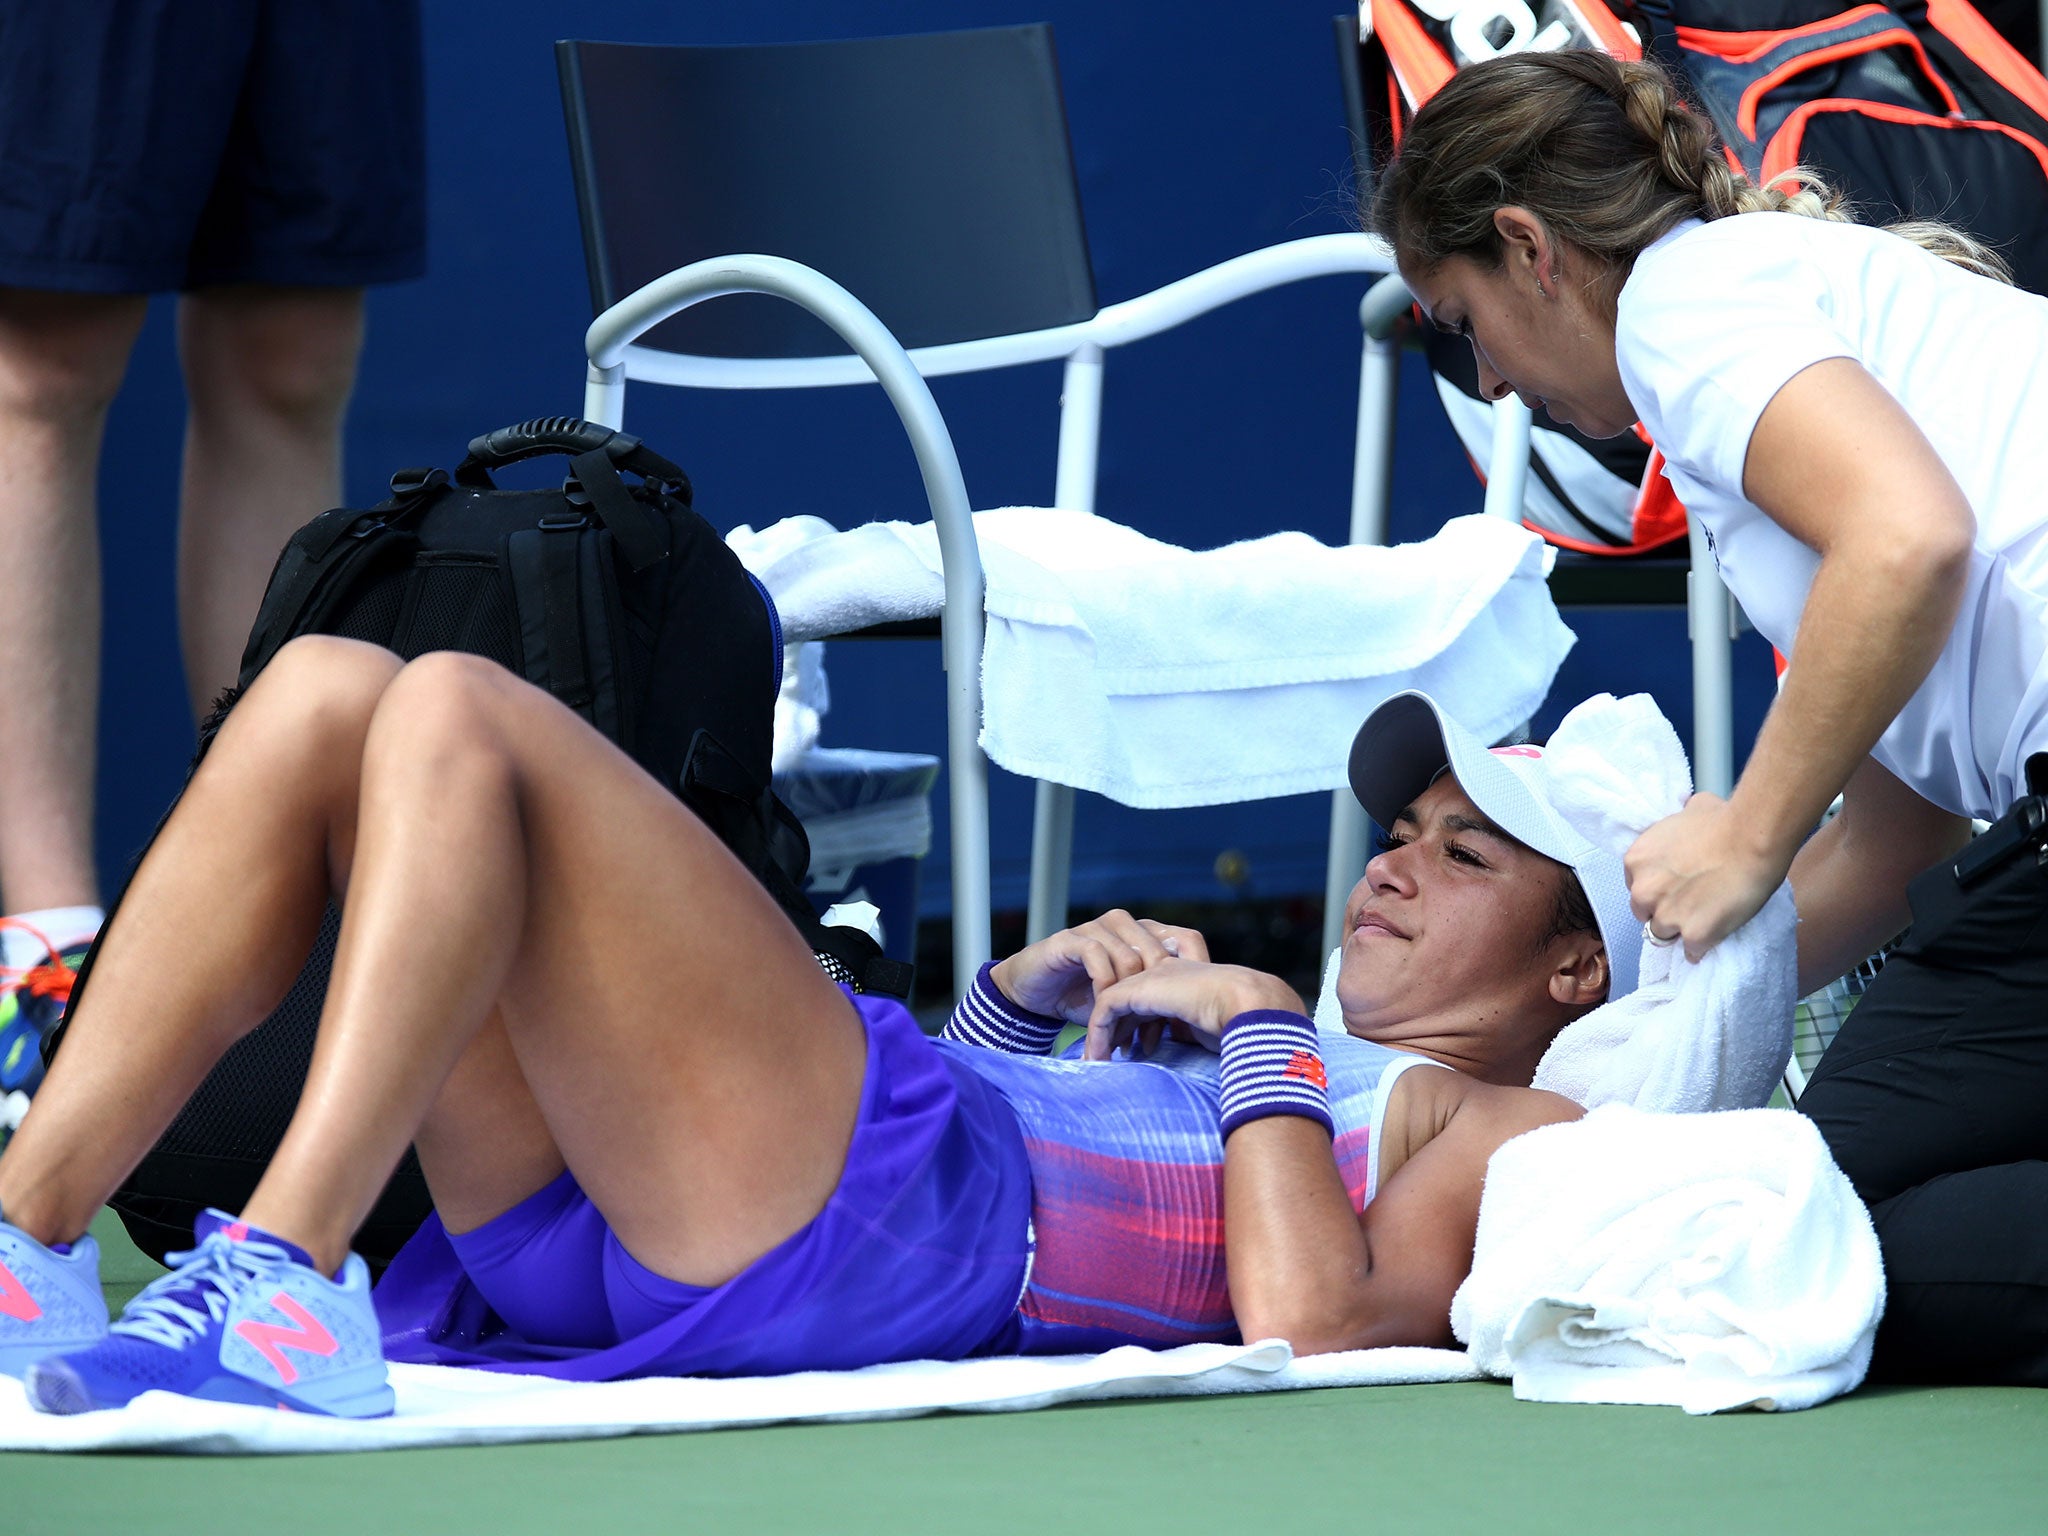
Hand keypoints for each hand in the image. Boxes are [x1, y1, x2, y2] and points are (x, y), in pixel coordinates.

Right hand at [989, 909, 1209, 1025]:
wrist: (1035, 994)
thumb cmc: (1085, 998)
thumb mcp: (1129, 1003)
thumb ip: (1157, 1003)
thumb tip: (1194, 1029)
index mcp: (1147, 933)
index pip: (1188, 940)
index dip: (1196, 973)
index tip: (1195, 1015)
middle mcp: (1126, 924)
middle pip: (1161, 954)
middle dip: (1158, 1000)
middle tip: (1151, 1039)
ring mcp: (1099, 927)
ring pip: (1131, 958)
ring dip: (1129, 1002)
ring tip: (1123, 1037)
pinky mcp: (1072, 938)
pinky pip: (1097, 956)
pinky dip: (1104, 988)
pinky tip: (1102, 1011)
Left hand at [1083, 961, 1302, 1061]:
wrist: (1246, 1002)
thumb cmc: (1240, 1020)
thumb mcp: (1208, 1028)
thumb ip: (1189, 1033)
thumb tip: (1183, 1051)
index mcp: (1182, 980)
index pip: (1147, 1000)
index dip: (1135, 1026)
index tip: (1129, 1054)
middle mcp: (1163, 973)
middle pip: (1125, 1000)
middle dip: (1113, 1030)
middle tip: (1102, 1059)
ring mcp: (1149, 976)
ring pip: (1110, 1003)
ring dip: (1100, 1035)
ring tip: (1093, 1063)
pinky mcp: (1137, 987)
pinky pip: (1105, 1010)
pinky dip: (1098, 1034)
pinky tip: (1097, 1057)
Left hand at [1625, 793, 1790, 961]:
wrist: (1752, 839)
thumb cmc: (1724, 819)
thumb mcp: (1688, 811)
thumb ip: (1677, 821)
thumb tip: (1686, 815)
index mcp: (1635, 861)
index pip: (1636, 886)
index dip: (1655, 889)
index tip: (1672, 888)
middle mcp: (1643, 891)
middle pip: (1645, 914)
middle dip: (1662, 911)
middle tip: (1687, 904)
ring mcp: (1667, 916)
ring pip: (1664, 935)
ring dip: (1679, 930)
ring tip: (1702, 921)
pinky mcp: (1694, 934)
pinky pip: (1692, 951)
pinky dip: (1701, 948)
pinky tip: (1713, 937)